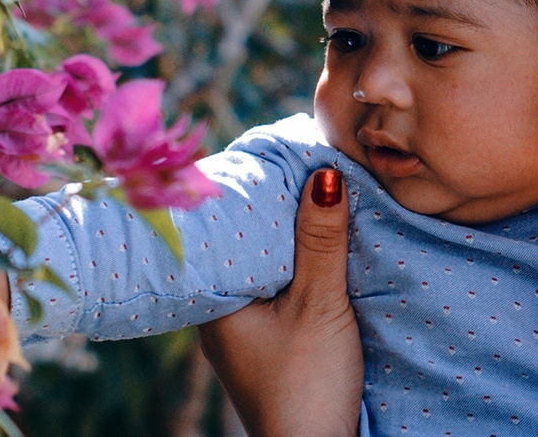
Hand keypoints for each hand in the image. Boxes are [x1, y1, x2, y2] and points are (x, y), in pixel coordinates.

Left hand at [199, 169, 363, 436]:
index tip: (276, 154)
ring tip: (321, 194)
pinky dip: (301, 269)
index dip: (252, 192)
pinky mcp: (270, 347)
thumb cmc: (306, 383)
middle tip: (306, 163)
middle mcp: (220, 314)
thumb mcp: (319, 305)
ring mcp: (244, 333)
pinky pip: (281, 291)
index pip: (225, 229)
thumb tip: (323, 172)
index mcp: (213, 301)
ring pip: (267, 269)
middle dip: (279, 213)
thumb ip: (321, 241)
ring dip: (294, 242)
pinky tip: (324, 250)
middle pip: (248, 246)